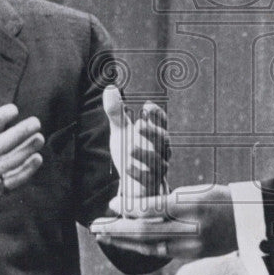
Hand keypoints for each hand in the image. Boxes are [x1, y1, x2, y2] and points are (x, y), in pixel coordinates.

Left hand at [96, 183, 236, 258]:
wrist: (248, 223)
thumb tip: (136, 208)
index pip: (154, 208)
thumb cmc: (220, 199)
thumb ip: (169, 200)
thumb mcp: (197, 191)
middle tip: (95, 226)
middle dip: (117, 230)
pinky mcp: (191, 256)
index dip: (129, 208)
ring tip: (102, 236)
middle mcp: (191, 228)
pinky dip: (138, 248)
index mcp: (192, 205)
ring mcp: (191, 246)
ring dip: (122, 242)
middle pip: (146, 231)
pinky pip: (159, 252)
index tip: (111, 204)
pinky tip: (123, 243)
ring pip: (149, 246)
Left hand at [103, 86, 169, 216]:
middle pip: (163, 140)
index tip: (146, 106)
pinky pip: (149, 180)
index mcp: (156, 136)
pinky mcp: (151, 186)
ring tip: (129, 148)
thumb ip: (116, 113)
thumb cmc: (130, 155)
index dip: (157, 114)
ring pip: (158, 161)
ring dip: (144, 153)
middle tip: (139, 124)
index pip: (162, 122)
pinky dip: (139, 173)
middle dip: (152, 132)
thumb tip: (110, 88)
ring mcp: (158, 169)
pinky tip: (127, 167)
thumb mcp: (121, 132)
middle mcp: (161, 151)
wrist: (131, 186)